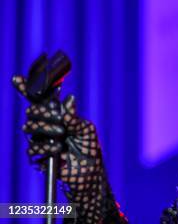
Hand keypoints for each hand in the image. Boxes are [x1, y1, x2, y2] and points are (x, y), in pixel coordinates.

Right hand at [12, 75, 124, 222]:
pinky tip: (57, 151)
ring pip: (30, 129)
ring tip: (61, 136)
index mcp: (57, 115)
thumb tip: (69, 99)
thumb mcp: (86, 129)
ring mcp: (40, 140)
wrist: (89, 171)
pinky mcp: (38, 156)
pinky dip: (45, 149)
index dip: (26, 88)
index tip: (16, 78)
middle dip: (43, 114)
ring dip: (45, 131)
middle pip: (32, 112)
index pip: (39, 100)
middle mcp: (46, 125)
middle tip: (59, 120)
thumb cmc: (89, 146)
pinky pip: (32, 150)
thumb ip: (74, 117)